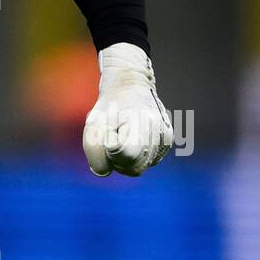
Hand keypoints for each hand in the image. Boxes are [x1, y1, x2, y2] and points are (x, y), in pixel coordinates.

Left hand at [82, 42, 173, 177]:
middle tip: (112, 134)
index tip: (109, 131)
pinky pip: (143, 163)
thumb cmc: (110, 105)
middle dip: (115, 158)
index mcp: (143, 121)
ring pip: (137, 168)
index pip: (125, 154)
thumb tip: (104, 171)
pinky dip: (132, 156)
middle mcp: (159, 133)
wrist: (131, 88)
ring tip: (122, 134)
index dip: (109, 149)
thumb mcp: (93, 123)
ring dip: (123, 157)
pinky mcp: (166, 146)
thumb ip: (93, 150)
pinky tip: (131, 137)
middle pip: (132, 168)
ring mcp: (165, 141)